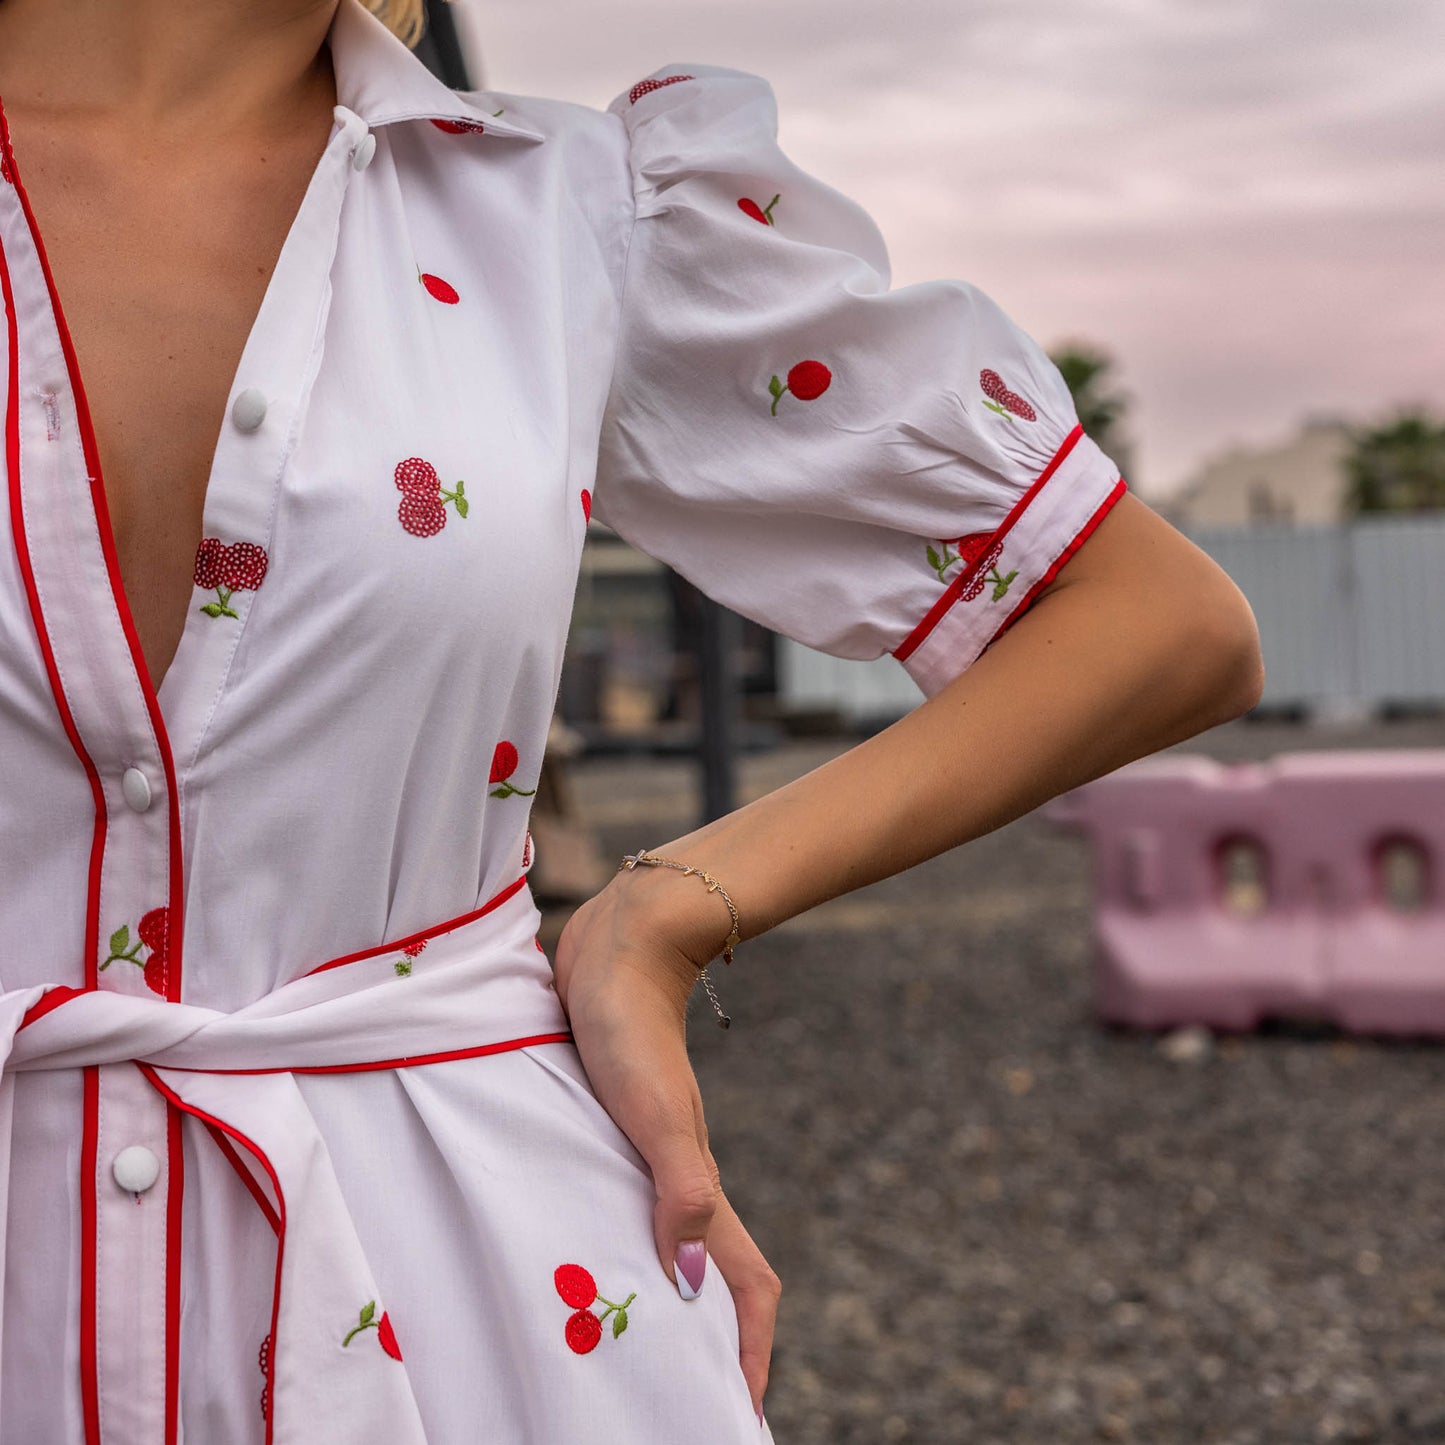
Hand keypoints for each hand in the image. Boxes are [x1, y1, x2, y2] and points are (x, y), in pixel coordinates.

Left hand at [553, 874, 779, 1416]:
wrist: (618, 944)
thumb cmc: (630, 1027)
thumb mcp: (654, 1112)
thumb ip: (679, 1188)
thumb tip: (692, 1284)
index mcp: (694, 1188)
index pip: (742, 1286)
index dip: (748, 1351)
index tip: (742, 1411)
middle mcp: (674, 1181)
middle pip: (705, 1280)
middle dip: (703, 1346)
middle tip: (674, 1401)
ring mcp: (642, 1156)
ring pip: (657, 1246)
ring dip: (656, 1302)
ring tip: (622, 1355)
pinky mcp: (603, 1130)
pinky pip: (613, 1207)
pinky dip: (607, 1247)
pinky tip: (569, 1257)